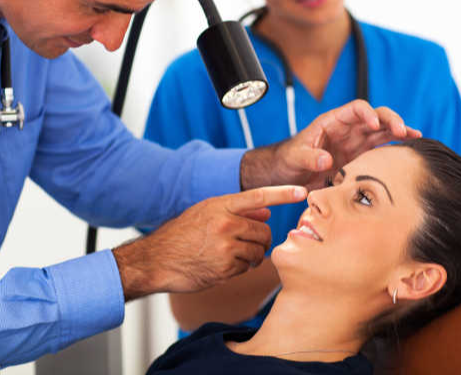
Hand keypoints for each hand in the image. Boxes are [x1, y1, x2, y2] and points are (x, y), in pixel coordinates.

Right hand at [112, 185, 306, 300]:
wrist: (157, 260)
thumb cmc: (181, 235)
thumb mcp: (205, 213)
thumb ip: (235, 210)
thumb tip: (266, 211)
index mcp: (220, 205)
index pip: (259, 196)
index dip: (283, 193)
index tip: (303, 192)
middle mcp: (225, 223)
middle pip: (263, 231)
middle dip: (260, 240)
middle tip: (246, 244)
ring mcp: (226, 246)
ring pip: (258, 252)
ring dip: (251, 256)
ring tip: (231, 255)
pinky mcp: (225, 268)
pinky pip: (246, 268)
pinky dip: (239, 269)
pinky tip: (221, 265)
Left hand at [241, 100, 420, 189]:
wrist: (290, 175)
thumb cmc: (289, 159)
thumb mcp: (295, 157)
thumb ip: (309, 157)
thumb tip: (327, 160)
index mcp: (332, 122)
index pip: (355, 109)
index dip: (367, 113)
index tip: (374, 123)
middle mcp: (348, 128)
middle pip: (375, 116)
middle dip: (390, 120)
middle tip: (402, 131)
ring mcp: (357, 142)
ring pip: (383, 130)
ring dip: (399, 130)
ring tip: (415, 136)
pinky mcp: (362, 156)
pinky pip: (382, 146)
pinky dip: (396, 145)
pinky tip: (411, 145)